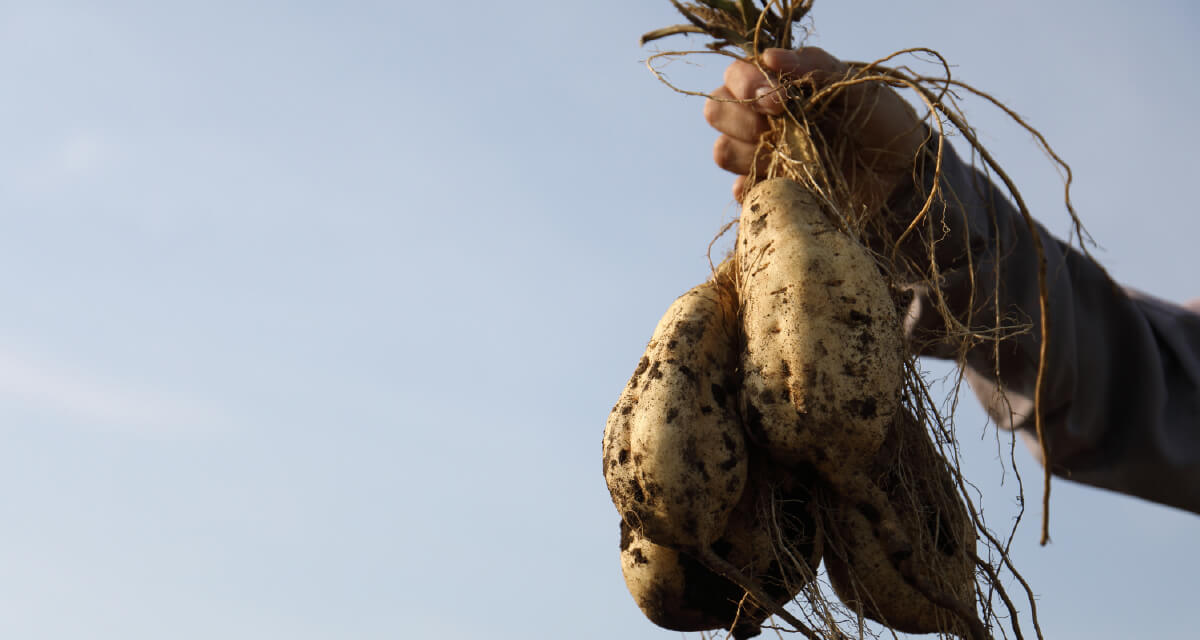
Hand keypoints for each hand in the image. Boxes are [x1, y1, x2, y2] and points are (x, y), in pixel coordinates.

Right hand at [703, 47, 927, 204]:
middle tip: (775, 125)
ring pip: (723, 150)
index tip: (779, 99)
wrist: (901, 172)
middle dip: (740, 117)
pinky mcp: (772, 190)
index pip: (734, 77)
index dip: (745, 85)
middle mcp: (762, 120)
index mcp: (776, 88)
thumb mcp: (855, 85)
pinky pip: (742, 191)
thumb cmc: (879, 120)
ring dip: (745, 151)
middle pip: (716, 111)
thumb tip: (769, 57)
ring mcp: (764, 156)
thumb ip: (815, 66)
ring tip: (781, 153)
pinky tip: (781, 183)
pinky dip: (752, 188)